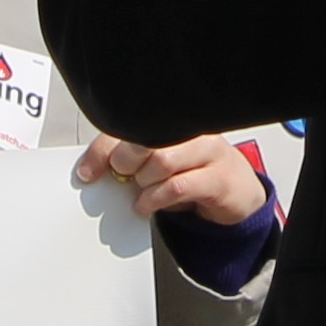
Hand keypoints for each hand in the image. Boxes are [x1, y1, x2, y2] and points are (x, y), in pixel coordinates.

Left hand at [82, 130, 269, 224]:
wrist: (238, 192)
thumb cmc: (195, 173)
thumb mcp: (163, 163)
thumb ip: (135, 158)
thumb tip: (96, 168)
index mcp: (174, 120)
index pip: (130, 123)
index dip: (103, 148)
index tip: (87, 171)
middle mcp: (193, 129)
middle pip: (145, 137)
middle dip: (124, 163)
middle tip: (122, 178)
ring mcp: (209, 151)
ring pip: (161, 160)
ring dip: (143, 183)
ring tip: (140, 193)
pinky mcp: (219, 178)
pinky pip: (177, 186)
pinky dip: (155, 199)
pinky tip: (147, 205)